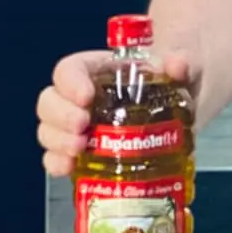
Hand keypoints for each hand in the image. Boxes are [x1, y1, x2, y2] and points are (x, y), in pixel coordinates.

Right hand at [35, 48, 200, 176]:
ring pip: (49, 130)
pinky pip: (57, 158)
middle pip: (50, 101)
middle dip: (60, 116)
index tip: (86, 97)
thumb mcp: (182, 68)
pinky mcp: (83, 154)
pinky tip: (68, 169)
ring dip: (57, 141)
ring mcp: (78, 127)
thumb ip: (182, 63)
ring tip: (78, 150)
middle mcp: (80, 97)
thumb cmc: (171, 84)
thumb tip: (178, 65)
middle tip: (82, 127)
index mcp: (98, 70)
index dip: (71, 82)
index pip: (70, 69)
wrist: (181, 112)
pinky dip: (57, 164)